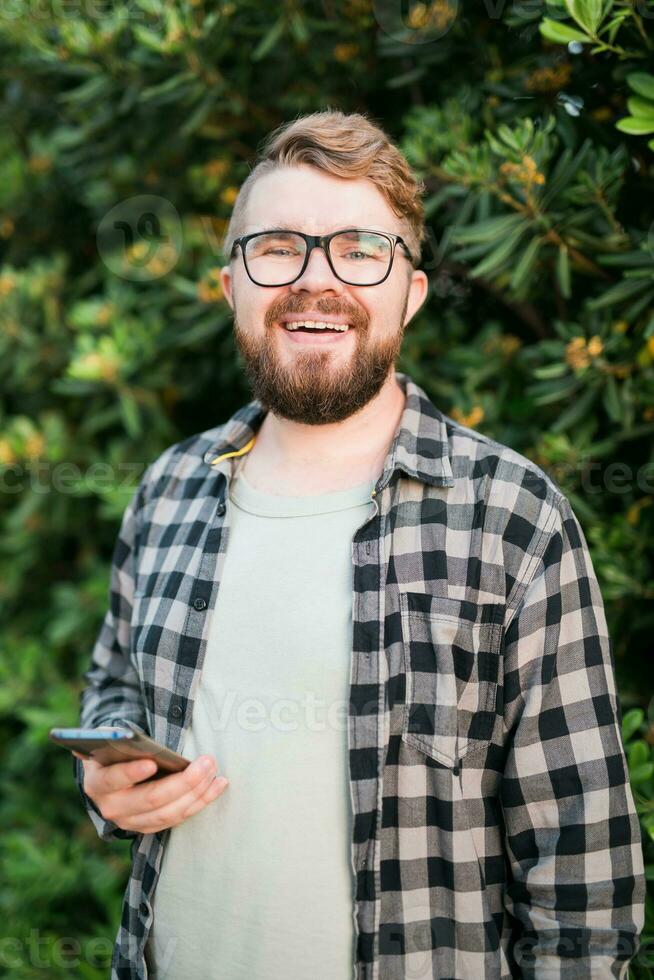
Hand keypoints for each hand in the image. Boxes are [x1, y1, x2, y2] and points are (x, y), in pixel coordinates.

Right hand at [74, 751, 227, 833]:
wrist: (111, 773)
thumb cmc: (118, 750)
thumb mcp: (114, 743)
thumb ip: (123, 742)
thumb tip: (134, 739)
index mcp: (98, 782)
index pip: (113, 779)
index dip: (131, 773)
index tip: (151, 762)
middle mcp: (111, 807)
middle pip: (150, 799)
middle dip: (183, 781)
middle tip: (207, 762)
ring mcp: (130, 821)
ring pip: (167, 813)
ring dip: (197, 792)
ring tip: (214, 771)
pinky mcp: (148, 827)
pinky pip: (177, 818)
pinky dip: (201, 802)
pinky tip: (218, 784)